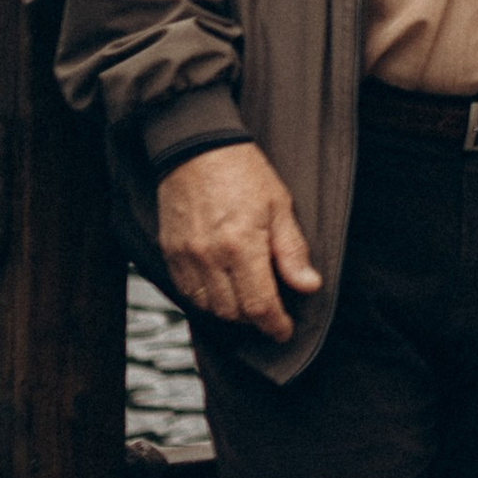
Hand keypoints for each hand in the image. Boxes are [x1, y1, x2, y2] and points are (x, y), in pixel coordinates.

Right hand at [156, 142, 320, 341]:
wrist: (196, 147)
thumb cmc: (242, 172)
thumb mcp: (279, 205)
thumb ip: (292, 251)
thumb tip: (308, 286)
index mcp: (242, 244)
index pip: (259, 305)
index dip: (274, 325)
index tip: (284, 330)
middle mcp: (210, 256)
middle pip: (232, 312)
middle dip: (255, 319)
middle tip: (270, 312)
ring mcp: (186, 256)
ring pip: (208, 307)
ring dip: (230, 311)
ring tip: (247, 299)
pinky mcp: (170, 253)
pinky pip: (187, 292)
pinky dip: (206, 299)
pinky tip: (222, 288)